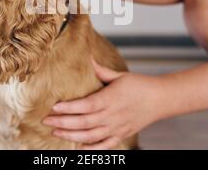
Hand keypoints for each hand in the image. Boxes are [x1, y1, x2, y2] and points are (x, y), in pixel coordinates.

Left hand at [42, 59, 159, 148]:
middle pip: (84, 122)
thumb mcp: (119, 75)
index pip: (86, 105)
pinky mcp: (121, 135)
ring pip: (90, 136)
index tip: (54, 106)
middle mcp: (112, 115)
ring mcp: (117, 127)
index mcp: (111, 98)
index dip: (69, 108)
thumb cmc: (140, 85)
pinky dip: (90, 149)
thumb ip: (100, 70)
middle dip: (63, 122)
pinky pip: (104, 146)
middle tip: (46, 120)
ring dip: (71, 135)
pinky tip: (77, 147)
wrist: (161, 99)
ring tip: (56, 131)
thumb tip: (85, 57)